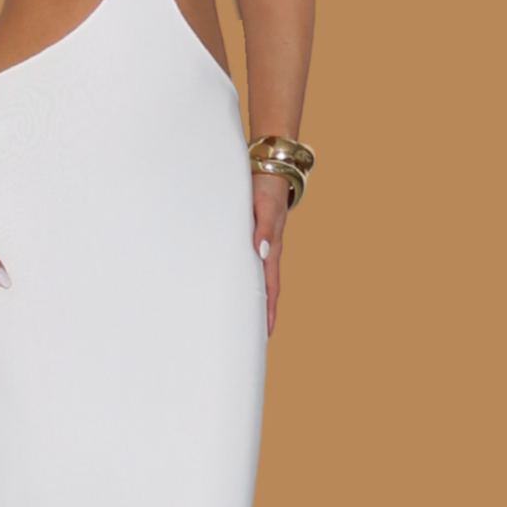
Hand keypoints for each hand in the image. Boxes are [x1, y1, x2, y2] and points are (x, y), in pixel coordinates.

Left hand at [252, 171, 290, 335]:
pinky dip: (244, 278)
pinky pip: (248, 263)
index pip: (270, 286)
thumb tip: (260, 251)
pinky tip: (234, 285)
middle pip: (265, 288)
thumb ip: (262, 227)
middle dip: (261, 313)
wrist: (269, 168)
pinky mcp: (252, 235)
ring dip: (252, 298)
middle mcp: (267, 250)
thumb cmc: (266, 187)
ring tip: (243, 319)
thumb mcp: (264, 206)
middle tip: (253, 338)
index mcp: (271, 247)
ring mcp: (261, 244)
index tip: (266, 333)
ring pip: (256, 278)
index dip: (268, 310)